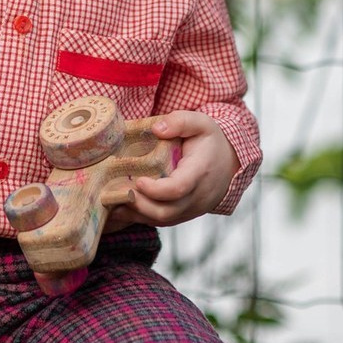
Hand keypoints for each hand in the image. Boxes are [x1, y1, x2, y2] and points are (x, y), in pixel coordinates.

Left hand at [107, 111, 238, 229]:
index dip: (156, 189)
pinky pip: (163, 221)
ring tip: (113, 202)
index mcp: (200, 172)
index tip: (138, 181)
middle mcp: (198, 196)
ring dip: (136, 214)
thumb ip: (181, 121)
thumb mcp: (201, 122)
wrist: (230, 162)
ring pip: (162, 220)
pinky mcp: (185, 214)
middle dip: (139, 205)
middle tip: (116, 193)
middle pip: (167, 211)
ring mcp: (192, 209)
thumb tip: (157, 128)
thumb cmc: (211, 141)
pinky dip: (142, 217)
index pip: (178, 188)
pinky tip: (122, 209)